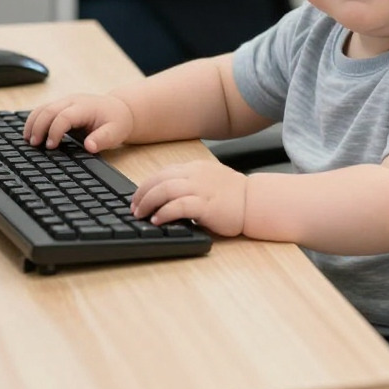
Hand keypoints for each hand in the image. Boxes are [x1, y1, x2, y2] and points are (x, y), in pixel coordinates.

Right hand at [23, 93, 133, 150]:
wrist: (119, 109)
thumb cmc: (117, 121)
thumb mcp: (116, 133)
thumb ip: (103, 139)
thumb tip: (89, 146)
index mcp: (85, 107)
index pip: (64, 116)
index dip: (55, 131)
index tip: (51, 147)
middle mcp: (73, 101)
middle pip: (49, 110)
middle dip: (39, 127)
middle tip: (34, 145)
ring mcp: (65, 101)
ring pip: (43, 108)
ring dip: (33, 123)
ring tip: (28, 140)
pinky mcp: (61, 106)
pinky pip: (43, 110)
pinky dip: (34, 120)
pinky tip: (30, 133)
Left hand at [130, 160, 247, 233]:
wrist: (254, 202)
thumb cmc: (233, 196)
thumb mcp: (208, 182)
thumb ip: (189, 184)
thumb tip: (165, 196)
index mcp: (195, 168)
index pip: (163, 172)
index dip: (146, 185)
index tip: (137, 198)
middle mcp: (195, 175)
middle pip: (159, 179)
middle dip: (142, 194)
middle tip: (134, 208)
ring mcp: (200, 189)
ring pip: (165, 189)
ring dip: (148, 202)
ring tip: (141, 214)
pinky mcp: (206, 205)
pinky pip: (179, 206)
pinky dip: (164, 212)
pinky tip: (157, 220)